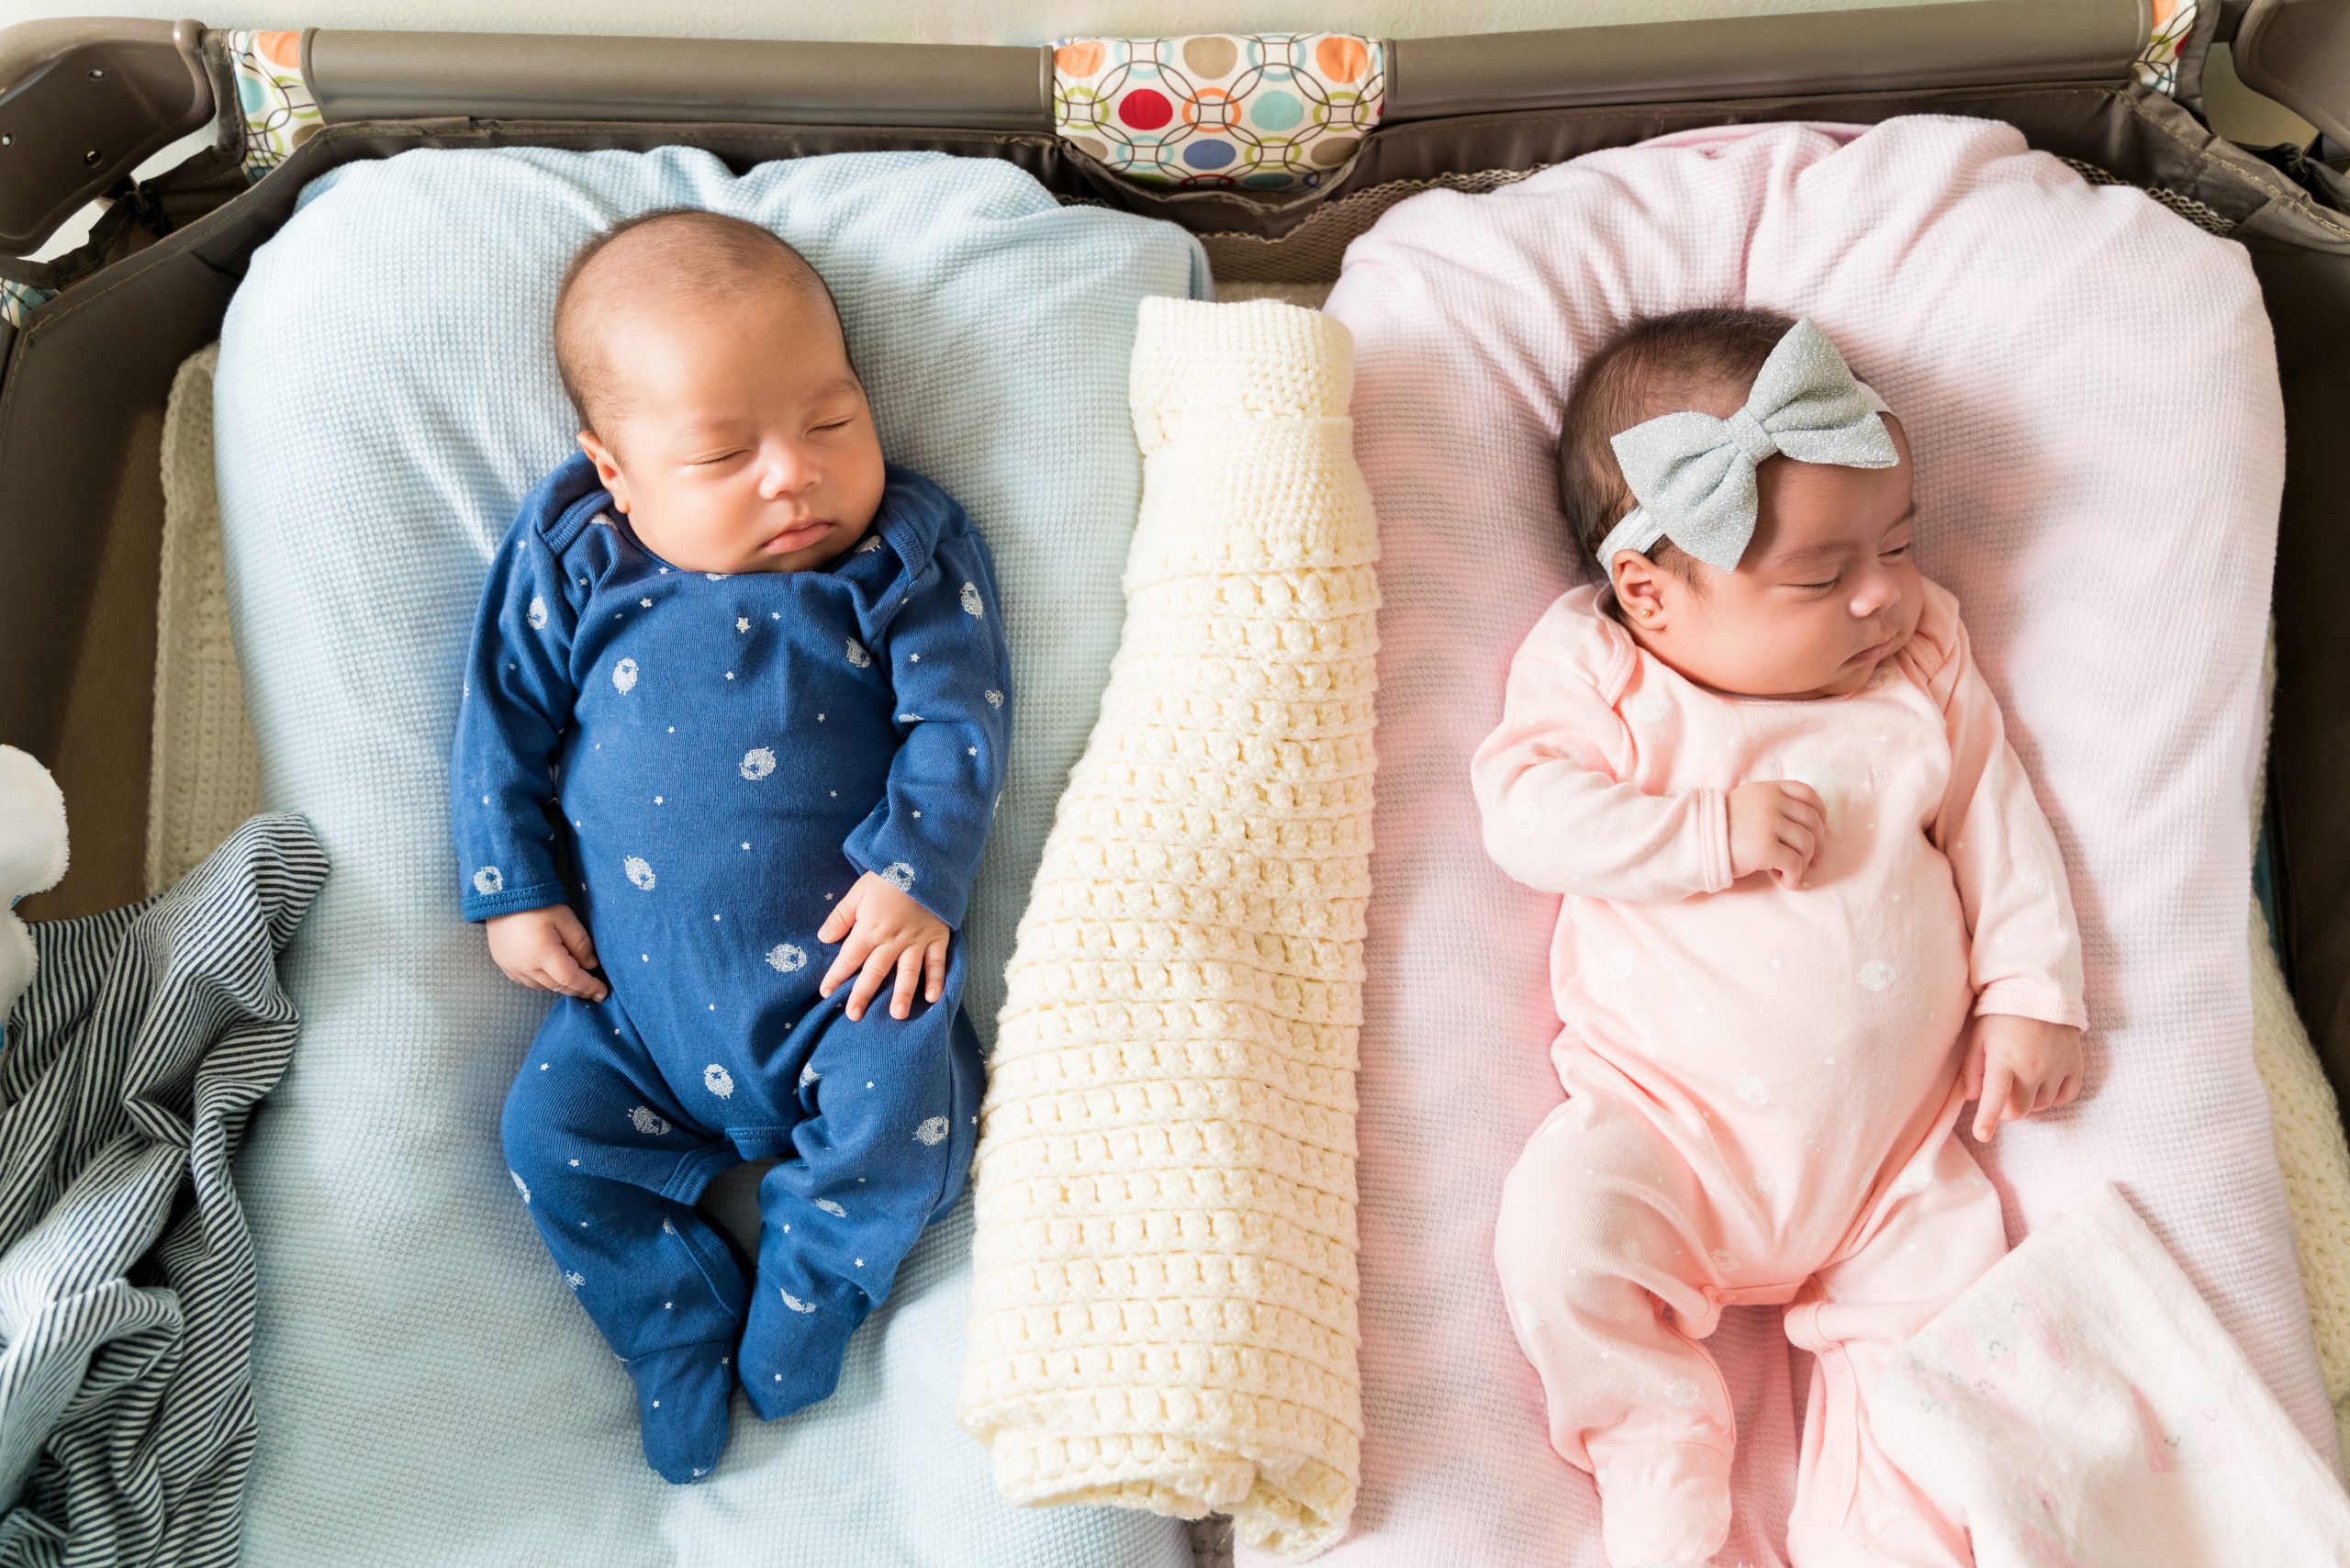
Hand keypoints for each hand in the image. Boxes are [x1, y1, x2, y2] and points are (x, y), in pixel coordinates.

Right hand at [485, 904, 607, 1001]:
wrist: (504, 894)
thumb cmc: (537, 903)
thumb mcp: (566, 918)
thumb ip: (580, 944)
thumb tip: (591, 966)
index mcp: (543, 954)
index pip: (571, 979)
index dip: (589, 987)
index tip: (603, 992)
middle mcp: (525, 966)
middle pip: (557, 986)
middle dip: (578, 990)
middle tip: (594, 991)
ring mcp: (512, 967)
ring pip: (542, 986)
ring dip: (560, 986)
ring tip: (575, 981)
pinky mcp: (504, 964)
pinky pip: (527, 982)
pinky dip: (543, 982)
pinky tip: (551, 975)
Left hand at [818, 872, 949, 1021]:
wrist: (923, 863)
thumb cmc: (888, 877)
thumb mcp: (857, 892)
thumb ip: (840, 917)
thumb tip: (823, 938)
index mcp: (870, 928)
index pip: (849, 958)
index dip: (836, 976)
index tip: (825, 993)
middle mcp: (892, 940)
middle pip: (875, 972)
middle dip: (862, 995)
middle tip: (853, 1016)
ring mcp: (916, 941)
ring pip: (907, 973)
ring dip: (902, 994)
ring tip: (896, 1015)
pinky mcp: (936, 938)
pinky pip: (936, 963)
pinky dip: (936, 980)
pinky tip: (933, 999)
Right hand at [1729, 780, 1825, 889]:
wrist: (1695, 841)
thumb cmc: (1722, 828)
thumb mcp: (1748, 803)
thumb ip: (1773, 805)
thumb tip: (1809, 829)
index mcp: (1768, 789)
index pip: (1808, 794)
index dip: (1820, 814)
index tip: (1818, 830)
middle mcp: (1771, 802)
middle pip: (1813, 822)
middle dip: (1818, 844)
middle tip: (1811, 860)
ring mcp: (1769, 823)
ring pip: (1808, 843)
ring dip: (1805, 862)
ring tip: (1789, 871)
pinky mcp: (1765, 847)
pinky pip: (1795, 864)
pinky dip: (1794, 876)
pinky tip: (1785, 882)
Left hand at [1964, 1013, 2083, 1140]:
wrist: (2040, 992)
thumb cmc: (2002, 1016)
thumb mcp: (1979, 1037)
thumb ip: (1973, 1069)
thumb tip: (1970, 1097)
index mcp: (2004, 1060)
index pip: (1995, 1096)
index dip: (1987, 1119)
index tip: (1982, 1135)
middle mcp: (2033, 1067)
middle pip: (2020, 1109)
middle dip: (2008, 1108)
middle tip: (2003, 1093)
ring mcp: (2057, 1068)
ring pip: (2042, 1105)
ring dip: (2030, 1100)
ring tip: (2023, 1078)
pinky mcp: (2075, 1065)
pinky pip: (2066, 1096)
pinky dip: (2054, 1095)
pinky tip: (2045, 1080)